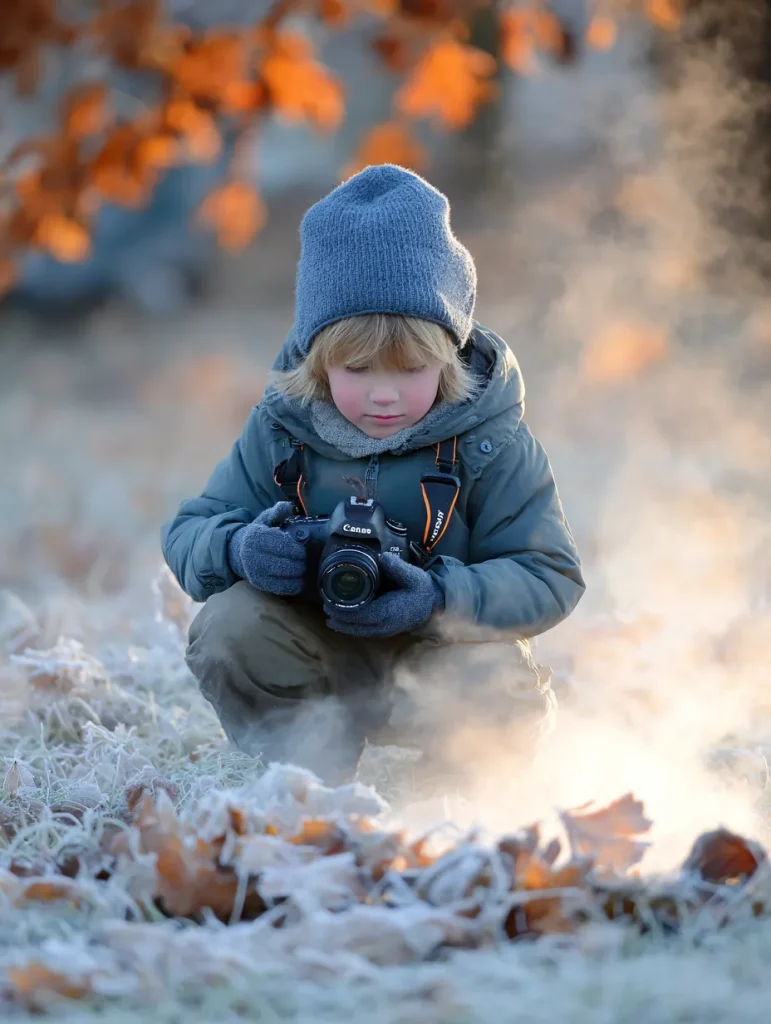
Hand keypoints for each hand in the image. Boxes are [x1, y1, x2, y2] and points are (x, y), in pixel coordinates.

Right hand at [228, 502, 306, 595]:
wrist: (236, 553)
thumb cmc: (256, 535)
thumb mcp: (264, 520)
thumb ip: (276, 513)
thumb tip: (287, 506)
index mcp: (256, 537)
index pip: (282, 544)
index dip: (296, 549)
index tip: (302, 549)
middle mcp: (253, 555)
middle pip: (285, 562)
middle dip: (299, 562)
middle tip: (304, 560)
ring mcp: (255, 571)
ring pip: (284, 576)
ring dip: (297, 574)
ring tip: (302, 569)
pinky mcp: (258, 583)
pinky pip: (280, 588)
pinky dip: (292, 586)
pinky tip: (298, 581)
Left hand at [325, 553, 443, 637]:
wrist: (432, 604)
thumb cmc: (421, 589)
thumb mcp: (413, 575)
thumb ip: (398, 567)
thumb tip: (383, 557)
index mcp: (389, 610)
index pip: (362, 614)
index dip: (345, 610)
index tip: (331, 603)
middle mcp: (385, 624)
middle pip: (356, 625)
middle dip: (340, 618)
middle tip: (325, 606)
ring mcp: (385, 630)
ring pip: (359, 631)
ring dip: (343, 625)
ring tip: (329, 616)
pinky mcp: (384, 630)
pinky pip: (364, 632)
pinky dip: (351, 629)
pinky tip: (342, 624)